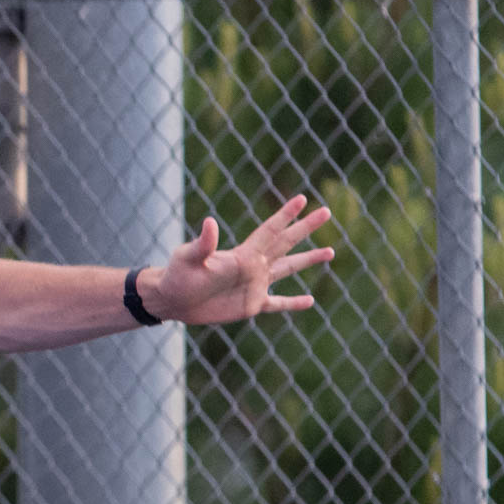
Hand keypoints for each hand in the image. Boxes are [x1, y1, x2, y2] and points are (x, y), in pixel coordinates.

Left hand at [149, 195, 334, 324]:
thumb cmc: (177, 275)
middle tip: (326, 212)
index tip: (303, 198)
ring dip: (308, 260)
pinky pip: (278, 304)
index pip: (270, 230)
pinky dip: (293, 303)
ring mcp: (254, 285)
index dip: (286, 214)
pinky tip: (310, 301)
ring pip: (288, 269)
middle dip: (306, 228)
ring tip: (331, 252)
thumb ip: (202, 243)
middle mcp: (253, 266)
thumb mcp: (188, 258)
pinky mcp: (251, 305)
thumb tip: (209, 222)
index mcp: (243, 254)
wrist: (172, 300)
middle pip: (286, 243)